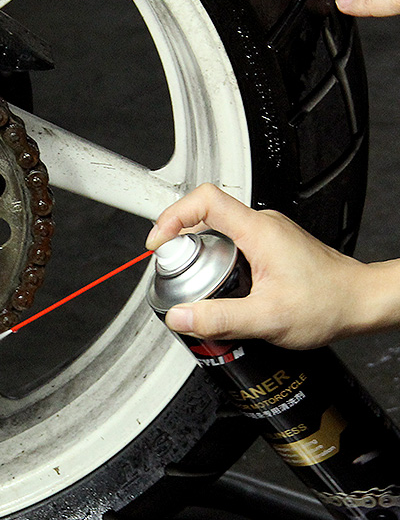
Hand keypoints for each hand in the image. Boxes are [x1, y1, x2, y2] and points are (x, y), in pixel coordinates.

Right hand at [146, 185, 399, 348]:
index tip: (158, 242)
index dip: (173, 216)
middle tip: (175, 275)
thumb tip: (180, 317)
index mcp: (258, 231)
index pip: (204, 200)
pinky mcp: (269, 248)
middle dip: (181, 245)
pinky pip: (232, 246)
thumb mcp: (266, 318)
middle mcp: (261, 226)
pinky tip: (221, 290)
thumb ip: (219, 319)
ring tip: (197, 286)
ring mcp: (266, 236)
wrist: (360, 303)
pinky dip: (217, 264)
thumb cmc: (328, 303)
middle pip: (205, 219)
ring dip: (200, 258)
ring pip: (218, 235)